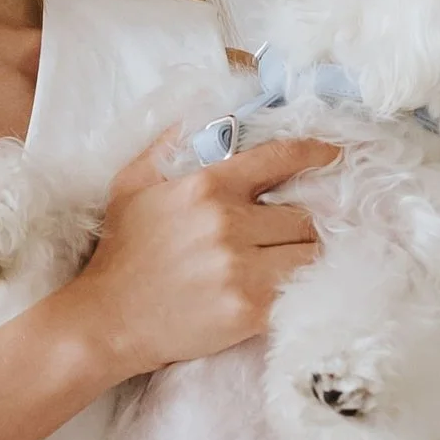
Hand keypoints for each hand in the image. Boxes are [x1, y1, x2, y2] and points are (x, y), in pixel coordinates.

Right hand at [56, 127, 339, 381]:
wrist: (105, 322)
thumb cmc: (120, 253)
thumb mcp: (132, 184)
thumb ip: (168, 145)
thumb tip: (204, 118)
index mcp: (206, 186)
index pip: (280, 158)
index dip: (315, 154)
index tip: (334, 155)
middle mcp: (228, 222)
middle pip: (303, 215)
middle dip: (300, 225)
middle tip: (291, 237)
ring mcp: (241, 267)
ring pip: (309, 253)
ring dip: (305, 258)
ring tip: (289, 264)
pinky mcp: (249, 309)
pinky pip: (299, 291)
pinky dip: (300, 290)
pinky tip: (288, 291)